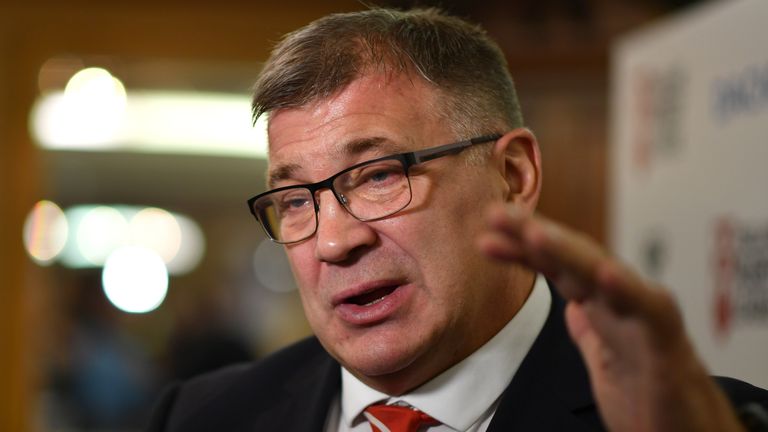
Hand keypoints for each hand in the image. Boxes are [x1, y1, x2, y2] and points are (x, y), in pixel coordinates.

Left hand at [477, 204, 744, 431]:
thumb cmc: (652, 399)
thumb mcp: (604, 364)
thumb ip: (589, 332)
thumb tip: (572, 308)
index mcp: (602, 308)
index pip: (557, 269)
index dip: (522, 250)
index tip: (486, 237)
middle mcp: (621, 303)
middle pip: (574, 258)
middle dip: (535, 234)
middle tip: (495, 214)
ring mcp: (644, 317)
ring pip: (605, 273)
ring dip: (568, 250)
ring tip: (535, 233)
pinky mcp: (668, 342)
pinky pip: (649, 308)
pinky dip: (627, 288)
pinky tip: (603, 271)